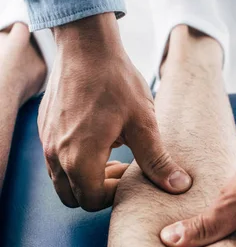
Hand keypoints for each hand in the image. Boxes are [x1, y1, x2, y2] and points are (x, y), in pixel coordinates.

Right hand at [38, 13, 190, 210]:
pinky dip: (73, 160)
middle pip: (73, 197)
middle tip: (121, 170)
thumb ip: (157, 160)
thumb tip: (178, 186)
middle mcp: (56, 155)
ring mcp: (46, 141)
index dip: (115, 195)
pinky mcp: (45, 127)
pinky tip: (97, 138)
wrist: (86, 44)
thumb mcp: (143, 123)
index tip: (131, 175)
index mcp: (79, 159)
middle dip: (97, 191)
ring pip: (61, 180)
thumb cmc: (115, 81)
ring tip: (110, 155)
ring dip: (84, 177)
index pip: (92, 201)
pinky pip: (54, 158)